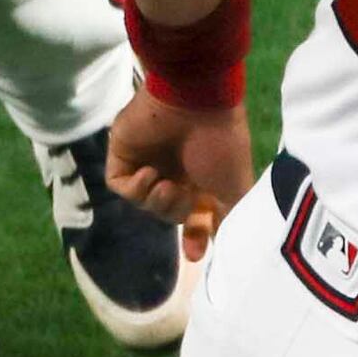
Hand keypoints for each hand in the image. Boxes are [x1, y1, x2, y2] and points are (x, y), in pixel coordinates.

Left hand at [104, 87, 255, 262]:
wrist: (195, 102)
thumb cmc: (220, 144)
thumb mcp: (236, 187)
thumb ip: (230, 218)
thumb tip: (226, 243)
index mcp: (203, 176)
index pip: (195, 217)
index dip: (195, 237)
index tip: (195, 254)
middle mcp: (176, 169)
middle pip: (169, 213)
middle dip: (177, 214)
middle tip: (188, 202)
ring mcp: (148, 160)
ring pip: (145, 203)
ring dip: (157, 201)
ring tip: (168, 184)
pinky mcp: (122, 153)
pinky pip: (121, 186)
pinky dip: (134, 189)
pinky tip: (149, 174)